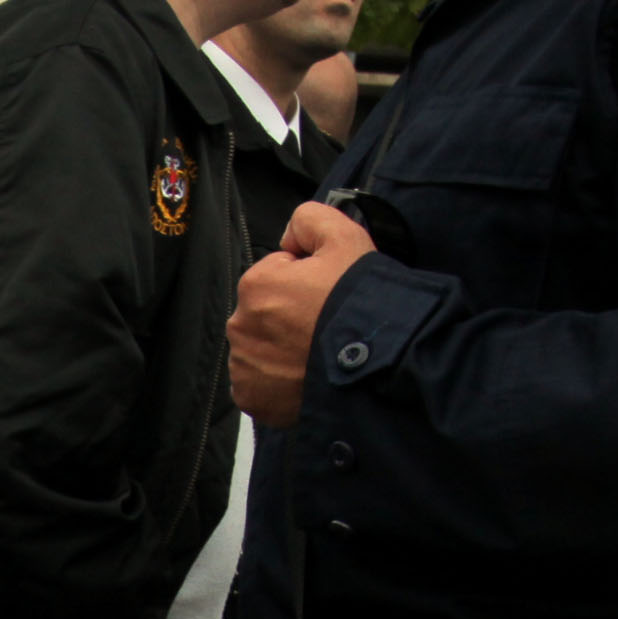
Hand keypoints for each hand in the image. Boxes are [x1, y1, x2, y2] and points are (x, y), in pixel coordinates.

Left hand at [229, 201, 382, 429]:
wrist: (377, 363)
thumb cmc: (359, 301)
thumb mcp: (344, 236)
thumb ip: (308, 219)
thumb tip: (289, 237)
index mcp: (255, 285)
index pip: (275, 274)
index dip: (305, 281)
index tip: (327, 294)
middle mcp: (239, 326)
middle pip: (265, 313)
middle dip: (289, 316)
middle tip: (323, 325)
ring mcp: (244, 367)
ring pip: (261, 348)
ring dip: (282, 349)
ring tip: (317, 352)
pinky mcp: (252, 399)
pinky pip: (261, 383)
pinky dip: (279, 381)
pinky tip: (306, 374)